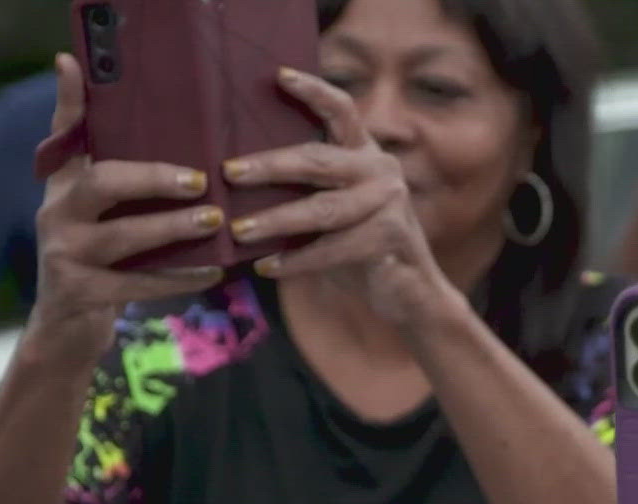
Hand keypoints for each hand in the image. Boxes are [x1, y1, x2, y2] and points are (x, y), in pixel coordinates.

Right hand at [30, 54, 232, 359]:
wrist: (67, 328)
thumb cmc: (97, 259)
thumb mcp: (96, 211)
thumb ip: (111, 170)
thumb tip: (126, 115)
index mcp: (63, 185)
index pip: (64, 133)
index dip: (70, 100)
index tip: (77, 62)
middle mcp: (56, 213)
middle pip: (100, 181)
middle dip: (152, 177)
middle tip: (201, 179)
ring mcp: (64, 254)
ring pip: (122, 236)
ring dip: (173, 228)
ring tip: (214, 220)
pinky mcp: (80, 293)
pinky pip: (138, 282)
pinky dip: (180, 277)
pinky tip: (215, 271)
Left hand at [219, 67, 450, 328]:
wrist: (409, 293)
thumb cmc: (357, 247)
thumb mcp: (332, 210)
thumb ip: (305, 189)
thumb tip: (234, 178)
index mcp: (365, 154)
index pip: (341, 111)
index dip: (313, 91)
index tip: (279, 76)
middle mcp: (381, 171)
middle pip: (318, 160)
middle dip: (270, 166)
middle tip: (228, 173)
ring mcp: (390, 204)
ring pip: (322, 209)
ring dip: (276, 221)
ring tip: (238, 231)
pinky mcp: (391, 239)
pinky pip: (334, 249)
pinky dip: (297, 261)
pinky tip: (267, 267)